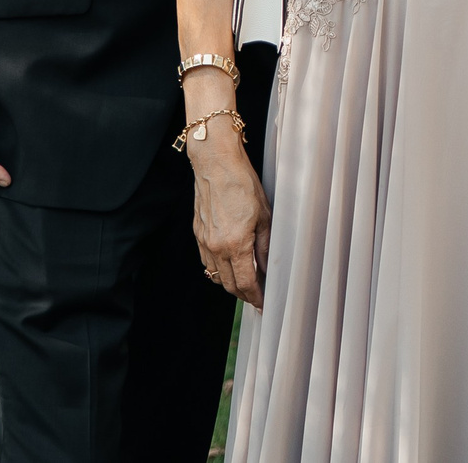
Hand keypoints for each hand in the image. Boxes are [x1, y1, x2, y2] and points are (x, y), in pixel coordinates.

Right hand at [188, 134, 269, 307]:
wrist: (216, 164)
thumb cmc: (243, 184)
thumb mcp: (265, 216)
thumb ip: (266, 246)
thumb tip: (269, 268)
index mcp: (235, 244)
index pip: (245, 283)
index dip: (255, 297)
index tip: (263, 304)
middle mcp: (216, 247)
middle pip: (229, 284)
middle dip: (244, 294)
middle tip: (258, 297)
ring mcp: (204, 241)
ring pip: (216, 275)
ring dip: (231, 283)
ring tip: (247, 283)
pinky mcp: (198, 233)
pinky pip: (207, 262)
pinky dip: (219, 269)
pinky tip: (231, 265)